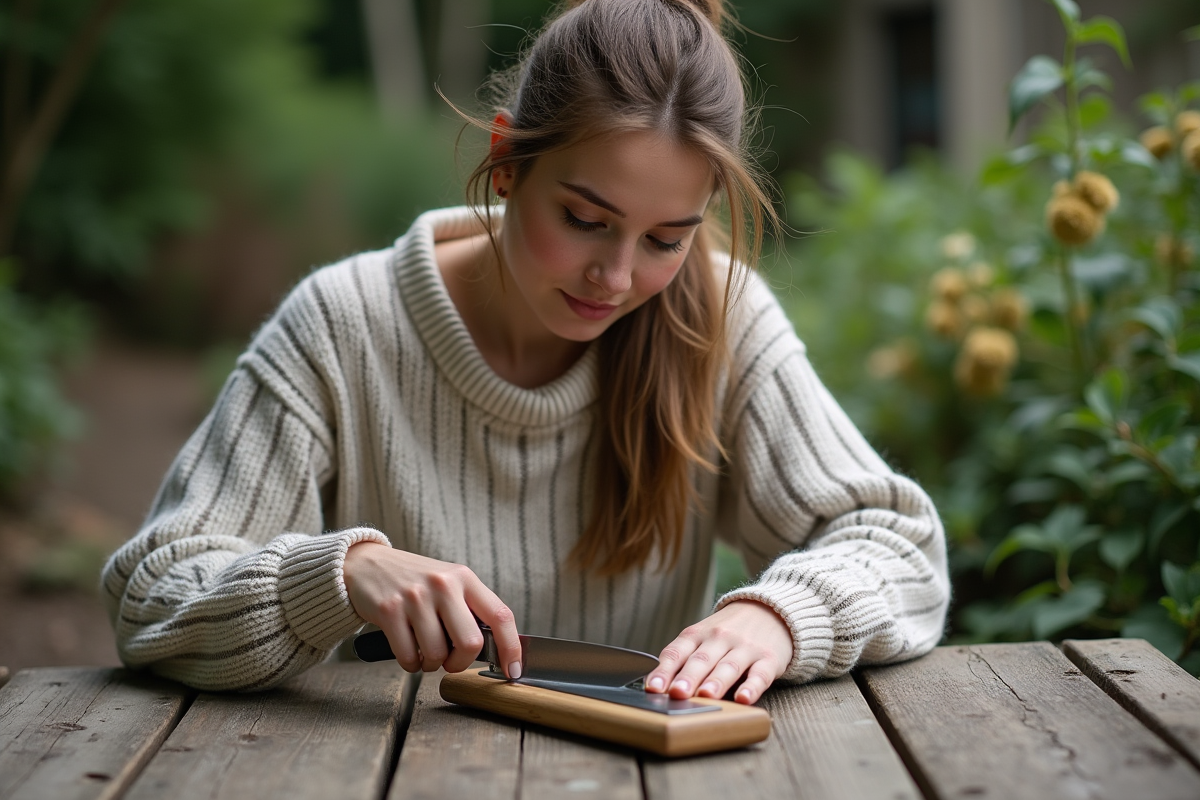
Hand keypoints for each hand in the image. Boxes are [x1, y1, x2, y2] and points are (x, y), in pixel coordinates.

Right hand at [342, 542, 520, 676]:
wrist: (367, 565)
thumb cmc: (415, 582)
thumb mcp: (448, 584)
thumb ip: (470, 610)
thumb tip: (495, 649)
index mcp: (464, 578)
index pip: (500, 615)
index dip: (511, 647)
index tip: (512, 669)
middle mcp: (443, 584)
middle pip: (470, 643)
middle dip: (461, 663)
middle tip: (451, 662)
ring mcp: (415, 597)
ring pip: (437, 654)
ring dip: (432, 664)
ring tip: (425, 652)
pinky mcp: (389, 610)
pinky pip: (408, 657)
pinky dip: (411, 664)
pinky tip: (408, 650)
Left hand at [645, 600, 792, 704]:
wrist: (769, 611)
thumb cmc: (727, 633)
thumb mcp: (702, 638)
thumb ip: (683, 660)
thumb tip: (659, 690)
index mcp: (697, 634)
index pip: (676, 652)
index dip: (663, 670)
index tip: (652, 688)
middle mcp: (719, 638)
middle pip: (700, 660)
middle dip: (687, 677)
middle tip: (676, 693)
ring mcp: (744, 647)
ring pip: (728, 666)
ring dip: (715, 682)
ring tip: (705, 696)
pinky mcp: (768, 659)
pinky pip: (759, 675)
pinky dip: (751, 687)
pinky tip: (744, 699)